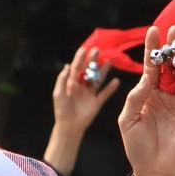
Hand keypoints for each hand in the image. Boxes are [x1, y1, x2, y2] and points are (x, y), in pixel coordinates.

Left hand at [43, 47, 119, 175]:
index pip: (77, 68)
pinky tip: (116, 81)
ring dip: (103, 71)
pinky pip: (104, 94)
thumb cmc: (62, 110)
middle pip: (89, 71)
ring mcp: (90, 94)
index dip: (80, 59)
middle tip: (98, 50)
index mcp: (72, 84)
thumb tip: (67, 66)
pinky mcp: (96, 102)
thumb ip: (62, 80)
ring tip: (109, 61)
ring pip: (98, 80)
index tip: (84, 49)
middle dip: (93, 61)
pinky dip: (110, 88)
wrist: (69, 126)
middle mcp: (82, 87)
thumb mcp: (59, 94)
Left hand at [118, 25, 174, 175]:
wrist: (153, 170)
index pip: (152, 68)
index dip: (153, 50)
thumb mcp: (128, 122)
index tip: (154, 31)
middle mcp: (167, 95)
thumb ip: (134, 99)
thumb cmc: (137, 147)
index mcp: (149, 95)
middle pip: (173, 67)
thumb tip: (146, 78)